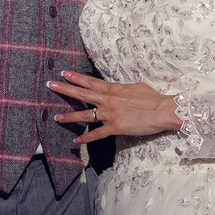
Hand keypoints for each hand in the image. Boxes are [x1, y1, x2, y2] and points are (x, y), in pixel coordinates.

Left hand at [48, 70, 182, 144]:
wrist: (163, 110)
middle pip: (82, 93)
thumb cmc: (153, 98)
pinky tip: (76, 141)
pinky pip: (97, 134)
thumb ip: (123, 89)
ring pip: (85, 115)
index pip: (91, 82)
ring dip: (70, 116)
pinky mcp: (115, 127)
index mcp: (113, 89)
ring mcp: (110, 114)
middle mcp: (108, 100)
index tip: (64, 73)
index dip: (76, 77)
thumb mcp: (136, 87)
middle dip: (65, 89)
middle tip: (51, 84)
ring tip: (57, 117)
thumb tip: (119, 89)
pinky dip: (86, 138)